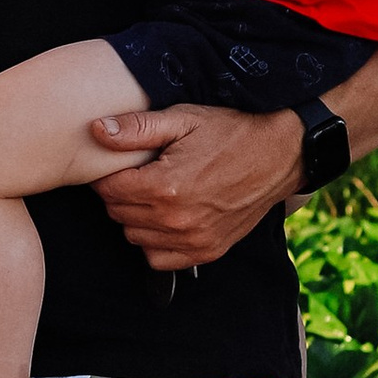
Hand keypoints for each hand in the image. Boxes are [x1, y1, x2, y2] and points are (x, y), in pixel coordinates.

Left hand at [91, 101, 301, 270]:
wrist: (280, 155)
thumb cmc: (231, 132)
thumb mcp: (183, 119)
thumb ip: (137, 128)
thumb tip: (97, 131)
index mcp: (165, 186)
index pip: (107, 190)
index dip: (108, 175)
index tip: (121, 164)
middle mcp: (176, 220)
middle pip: (117, 214)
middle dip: (120, 193)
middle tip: (139, 174)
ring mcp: (192, 240)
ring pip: (133, 237)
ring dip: (135, 217)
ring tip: (155, 194)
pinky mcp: (207, 251)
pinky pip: (159, 258)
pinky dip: (155, 241)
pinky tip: (166, 218)